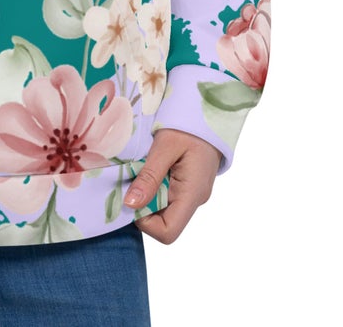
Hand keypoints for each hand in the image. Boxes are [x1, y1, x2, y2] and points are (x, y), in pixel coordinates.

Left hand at [123, 128, 221, 244]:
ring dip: (148, 194)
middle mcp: (195, 199)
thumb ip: (149, 176)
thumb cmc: (190, 124)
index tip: (132, 197)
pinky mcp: (189, 183)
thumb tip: (130, 205)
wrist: (212, 109)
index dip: (145, 222)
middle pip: (164, 221)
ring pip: (165, 208)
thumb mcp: (166, 146)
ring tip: (141, 169)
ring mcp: (193, 192)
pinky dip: (155, 186)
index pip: (168, 232)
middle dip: (143, 205)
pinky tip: (150, 166)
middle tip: (132, 179)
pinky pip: (169, 195)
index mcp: (192, 194)